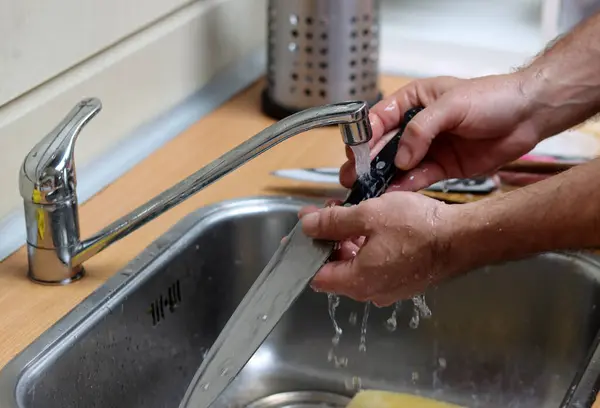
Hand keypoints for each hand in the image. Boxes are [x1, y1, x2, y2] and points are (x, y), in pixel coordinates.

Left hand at [299, 192, 458, 305]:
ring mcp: (388, 289)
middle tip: (324, 213)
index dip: (304, 250)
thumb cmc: (417, 227)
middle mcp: (370, 292)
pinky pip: (373, 266)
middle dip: (326, 240)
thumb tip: (306, 225)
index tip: (301, 231)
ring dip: (346, 241)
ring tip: (346, 212)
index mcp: (357, 281)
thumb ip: (333, 222)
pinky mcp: (402, 281)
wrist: (462, 238)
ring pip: (355, 266)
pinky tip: (369, 225)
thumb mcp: (369, 215)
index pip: (316, 274)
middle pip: (335, 269)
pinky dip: (365, 247)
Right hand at [340, 73, 542, 190]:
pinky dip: (405, 187)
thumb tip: (400, 158)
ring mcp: (428, 148)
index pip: (379, 118)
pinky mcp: (442, 168)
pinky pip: (418, 179)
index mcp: (412, 101)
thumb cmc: (491, 98)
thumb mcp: (452, 104)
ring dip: (383, 178)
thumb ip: (421, 129)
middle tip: (353, 178)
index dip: (365, 136)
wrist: (528, 116)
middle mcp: (415, 126)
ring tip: (367, 192)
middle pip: (384, 145)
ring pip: (398, 165)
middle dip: (368, 162)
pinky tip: (394, 194)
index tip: (355, 153)